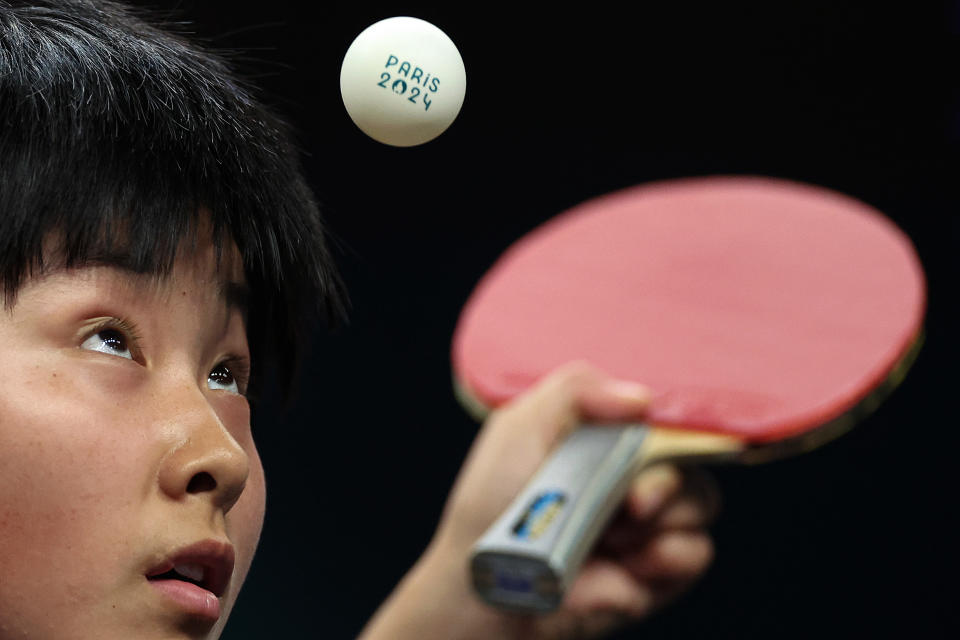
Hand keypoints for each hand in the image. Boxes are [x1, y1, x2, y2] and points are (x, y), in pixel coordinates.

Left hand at [360, 362, 717, 639]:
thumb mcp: (521, 425)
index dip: (666, 424)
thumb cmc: (492, 502)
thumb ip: (576, 390)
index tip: (648, 437)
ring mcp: (647, 524)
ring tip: (611, 537)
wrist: (487, 583)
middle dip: (662, 477)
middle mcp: (631, 475)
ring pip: (700, 501)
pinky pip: (696, 551)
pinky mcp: (657, 571)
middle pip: (688, 455)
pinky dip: (667, 556)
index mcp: (604, 437)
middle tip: (629, 501)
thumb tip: (643, 399)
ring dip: (660, 518)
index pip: (660, 414)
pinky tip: (626, 564)